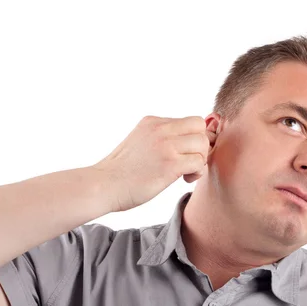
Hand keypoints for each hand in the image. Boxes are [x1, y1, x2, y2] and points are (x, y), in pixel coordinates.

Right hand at [90, 115, 215, 212]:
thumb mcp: (140, 141)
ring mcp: (165, 145)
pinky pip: (199, 162)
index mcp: (153, 122)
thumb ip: (160, 137)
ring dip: (200, 160)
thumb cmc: (121, 171)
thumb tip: (187, 141)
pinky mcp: (170, 164)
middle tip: (189, 162)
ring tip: (186, 172)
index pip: (190, 120)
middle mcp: (160, 129)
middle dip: (200, 146)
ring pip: (202, 144)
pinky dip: (197, 172)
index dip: (195, 137)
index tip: (186, 153)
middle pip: (200, 128)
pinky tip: (184, 179)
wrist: (103, 185)